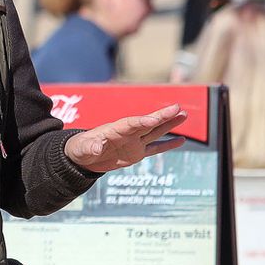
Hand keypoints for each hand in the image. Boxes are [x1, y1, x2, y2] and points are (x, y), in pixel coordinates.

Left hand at [64, 104, 187, 172]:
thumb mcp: (83, 148)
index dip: (142, 121)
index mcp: (115, 129)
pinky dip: (168, 145)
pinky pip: (155, 148)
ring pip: (155, 132)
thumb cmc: (81, 148)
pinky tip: (182, 140)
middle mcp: (128, 133)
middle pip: (147, 123)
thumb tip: (97, 147)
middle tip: (177, 107)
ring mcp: (134, 142)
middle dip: (161, 116)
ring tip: (183, 115)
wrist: (83, 157)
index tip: (153, 119)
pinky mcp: (137, 153)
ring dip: (169, 124)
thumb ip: (91, 147)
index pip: (131, 124)